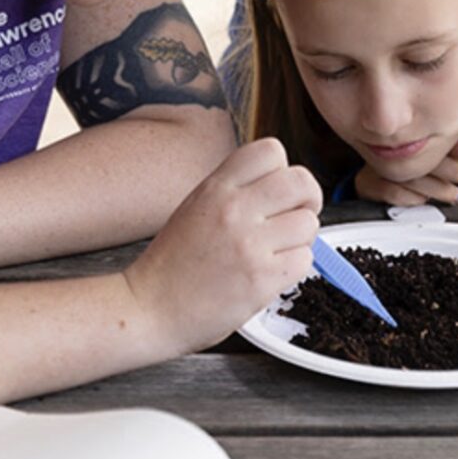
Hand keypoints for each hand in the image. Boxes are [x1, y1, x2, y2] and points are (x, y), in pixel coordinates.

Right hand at [123, 137, 321, 354]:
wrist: (148, 308)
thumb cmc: (171, 263)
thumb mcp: (195, 207)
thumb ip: (234, 191)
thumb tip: (279, 186)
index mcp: (216, 187)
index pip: (271, 150)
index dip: (283, 169)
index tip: (278, 190)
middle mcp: (234, 209)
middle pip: (301, 182)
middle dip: (307, 198)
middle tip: (296, 215)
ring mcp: (249, 244)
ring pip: (309, 223)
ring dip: (300, 238)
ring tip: (277, 250)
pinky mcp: (260, 279)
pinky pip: (304, 260)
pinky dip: (294, 267)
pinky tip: (271, 272)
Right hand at [354, 137, 457, 206]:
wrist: (366, 177)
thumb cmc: (402, 162)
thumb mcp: (427, 152)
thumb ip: (451, 149)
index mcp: (407, 133)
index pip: (432, 134)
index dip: (455, 145)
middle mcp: (391, 146)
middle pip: (422, 155)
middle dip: (450, 167)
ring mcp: (378, 164)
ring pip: (409, 175)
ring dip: (436, 187)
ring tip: (454, 194)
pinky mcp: (368, 182)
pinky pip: (390, 190)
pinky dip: (410, 197)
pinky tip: (423, 199)